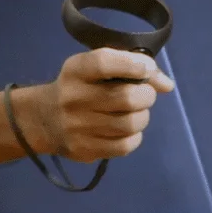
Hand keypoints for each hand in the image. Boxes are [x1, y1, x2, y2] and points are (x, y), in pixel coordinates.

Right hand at [23, 49, 174, 162]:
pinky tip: (128, 130)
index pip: (105, 63)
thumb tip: (167, 85)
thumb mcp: (96, 69)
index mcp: (75, 70)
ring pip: (130, 123)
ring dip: (142, 116)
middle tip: (144, 94)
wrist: (44, 119)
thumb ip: (132, 68)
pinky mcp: (84, 149)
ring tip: (136, 112)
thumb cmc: (80, 86)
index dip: (132, 64)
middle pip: (126, 97)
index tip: (146, 67)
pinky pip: (125, 145)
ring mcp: (77, 127)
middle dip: (146, 95)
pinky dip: (135, 137)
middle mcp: (73, 97)